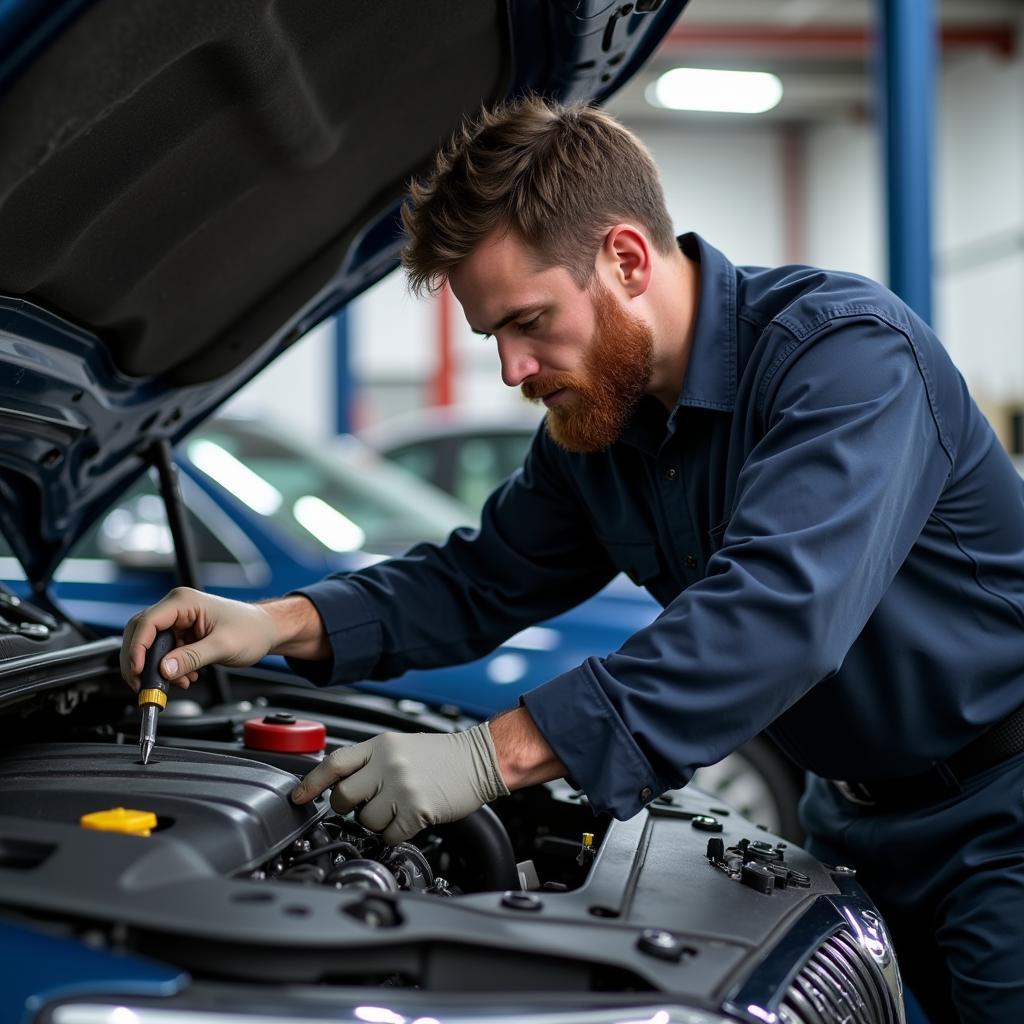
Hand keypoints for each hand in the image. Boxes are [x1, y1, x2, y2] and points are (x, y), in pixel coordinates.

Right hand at [120, 588, 279, 691]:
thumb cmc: (252, 630)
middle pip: (141, 633)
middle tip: (143, 684)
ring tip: (176, 683)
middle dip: (140, 661)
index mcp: (183, 601)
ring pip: (151, 645)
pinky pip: (164, 651)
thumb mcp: (222, 646)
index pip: (147, 622)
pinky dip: (169, 668)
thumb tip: (163, 670)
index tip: (137, 671)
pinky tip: (185, 677)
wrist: (267, 631)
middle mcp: (177, 607)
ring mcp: (179, 620)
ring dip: (157, 667)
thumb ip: (191, 658)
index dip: (137, 648)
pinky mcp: (182, 633)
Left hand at [291, 724, 509, 844]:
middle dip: (348, 807)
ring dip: (377, 822)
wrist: (480, 759)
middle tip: (367, 804)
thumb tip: (339, 782)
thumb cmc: (442, 755)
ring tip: (397, 808)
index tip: (298, 797)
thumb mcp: (400, 745)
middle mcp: (388, 764)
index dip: (312, 783)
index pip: (334, 763)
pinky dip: (395, 834)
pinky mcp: (416, 810)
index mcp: (381, 745)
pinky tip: (409, 819)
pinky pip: (389, 835)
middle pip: (343, 797)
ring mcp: (401, 787)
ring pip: (365, 820)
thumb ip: (370, 760)